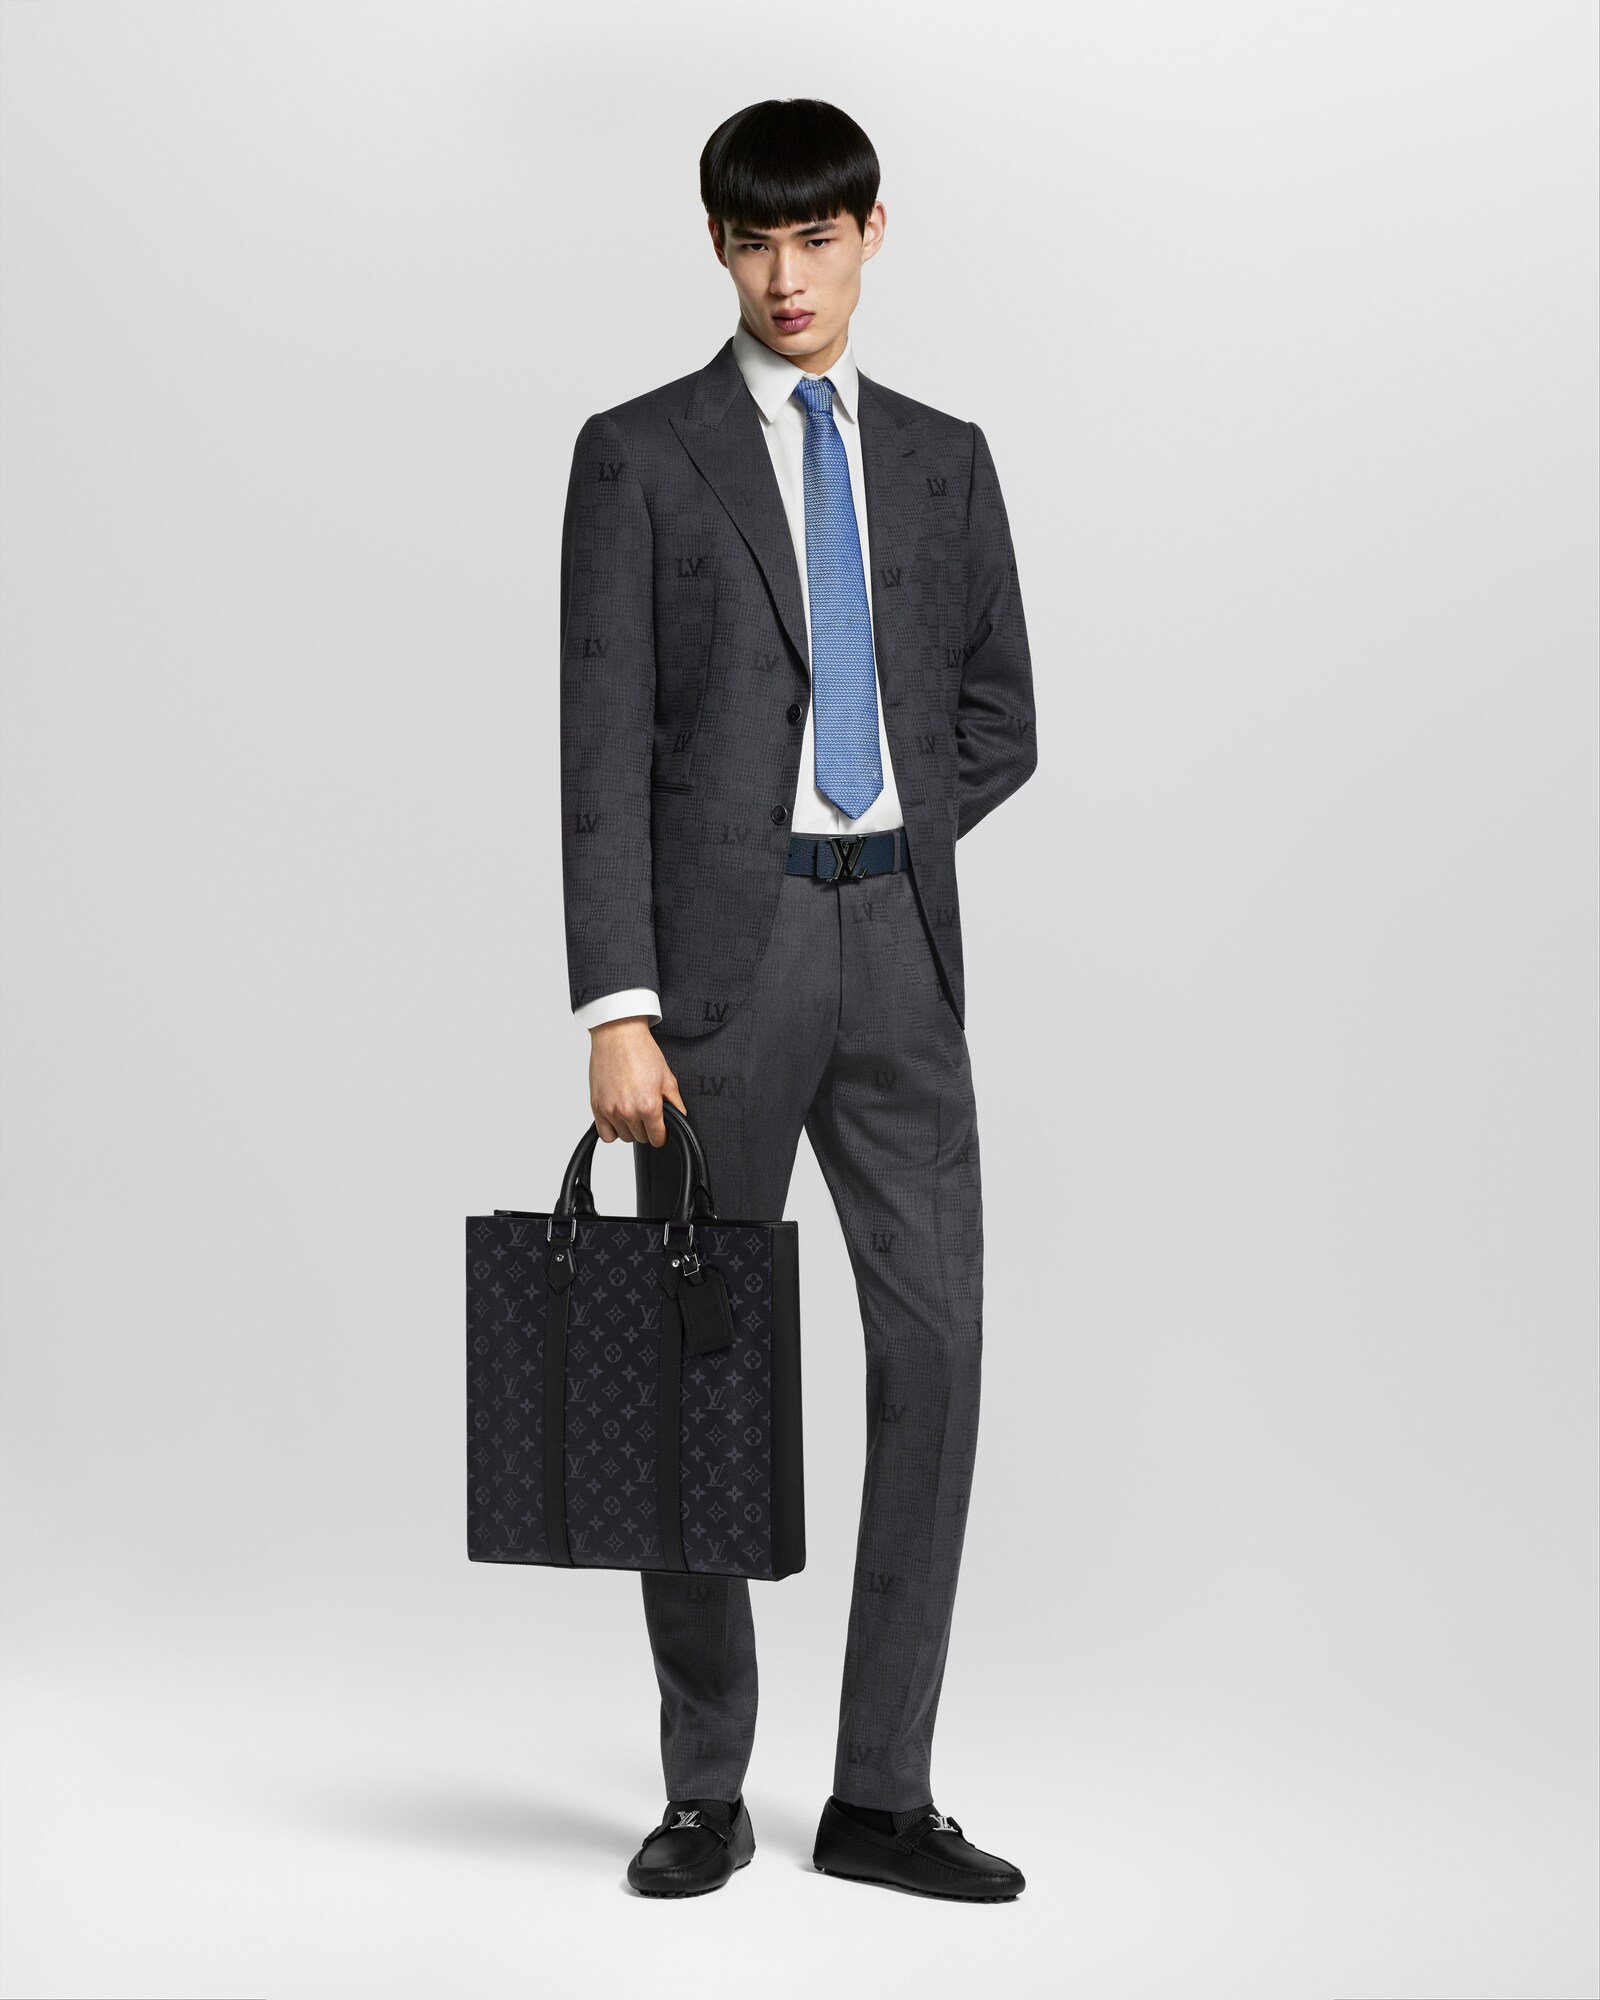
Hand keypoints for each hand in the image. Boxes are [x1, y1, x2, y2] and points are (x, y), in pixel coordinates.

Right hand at [589, 1017, 686, 1146]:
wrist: (618, 1034)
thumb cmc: (641, 1051)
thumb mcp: (667, 1077)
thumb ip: (676, 1103)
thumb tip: (680, 1119)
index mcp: (649, 1105)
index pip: (658, 1138)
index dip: (663, 1134)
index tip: (662, 1129)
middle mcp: (628, 1111)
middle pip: (642, 1138)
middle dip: (647, 1129)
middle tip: (648, 1111)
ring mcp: (610, 1110)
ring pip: (625, 1137)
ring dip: (631, 1128)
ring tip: (633, 1109)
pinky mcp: (597, 1107)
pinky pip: (605, 1135)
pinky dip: (612, 1130)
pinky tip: (619, 1117)